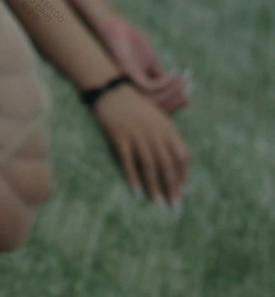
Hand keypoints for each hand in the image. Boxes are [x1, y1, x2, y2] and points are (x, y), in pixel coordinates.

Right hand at [94, 84, 188, 207]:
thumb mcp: (157, 117)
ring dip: (154, 186)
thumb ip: (167, 135)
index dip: (183, 175)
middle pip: (167, 165)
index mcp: (167, 128)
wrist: (112, 91)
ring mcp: (137, 136)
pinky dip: (133, 177)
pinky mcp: (120, 138)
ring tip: (156, 202)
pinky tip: (136, 191)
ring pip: (149, 166)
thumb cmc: (135, 105)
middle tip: (173, 205)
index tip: (182, 190)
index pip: (182, 156)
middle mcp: (155, 133)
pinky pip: (128, 161)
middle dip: (171, 187)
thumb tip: (175, 160)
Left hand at [98, 16, 190, 111]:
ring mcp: (126, 83)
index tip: (189, 99)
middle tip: (189, 89)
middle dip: (175, 100)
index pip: (153, 107)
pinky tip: (171, 75)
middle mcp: (127, 91)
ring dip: (172, 91)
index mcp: (133, 91)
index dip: (172, 106)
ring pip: (153, 100)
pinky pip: (148, 87)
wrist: (116, 27)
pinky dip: (163, 83)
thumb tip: (177, 88)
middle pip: (154, 107)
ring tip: (182, 79)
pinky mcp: (127, 72)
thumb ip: (159, 76)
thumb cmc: (130, 45)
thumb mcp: (149, 63)